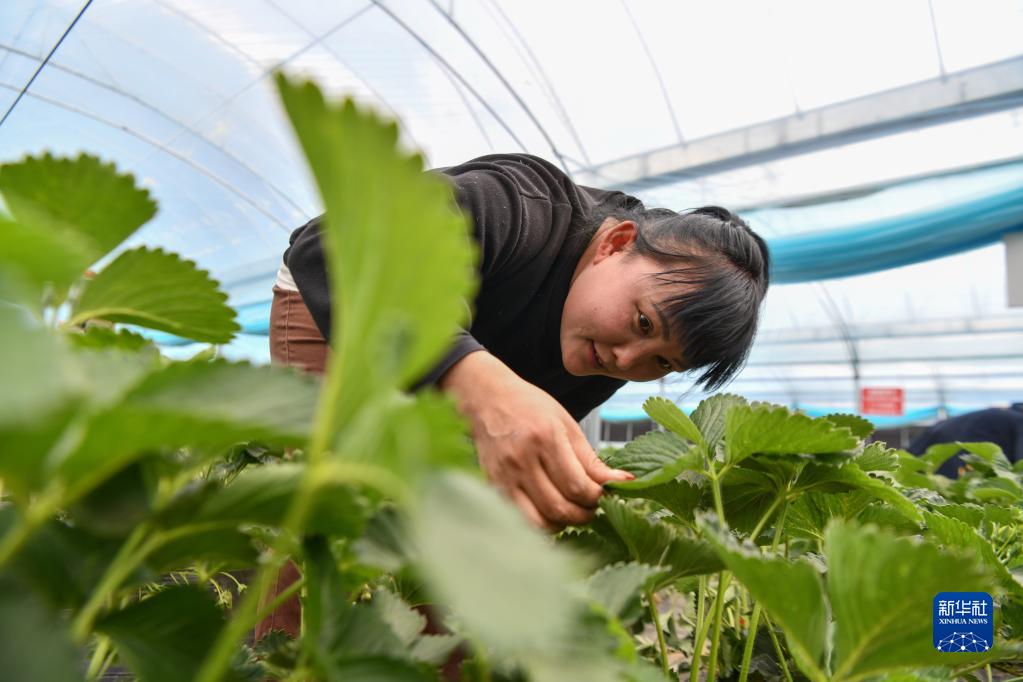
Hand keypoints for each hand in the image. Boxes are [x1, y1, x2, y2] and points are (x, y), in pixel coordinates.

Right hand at [440, 351, 633, 531]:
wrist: (487, 399)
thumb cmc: (530, 408)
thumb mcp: (567, 425)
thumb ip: (592, 459)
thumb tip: (624, 483)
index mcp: (545, 438)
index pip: (577, 486)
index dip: (597, 498)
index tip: (605, 496)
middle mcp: (522, 459)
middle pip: (560, 508)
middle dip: (584, 515)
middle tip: (592, 509)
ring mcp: (503, 476)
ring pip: (539, 522)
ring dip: (562, 524)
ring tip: (572, 511)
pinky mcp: (493, 487)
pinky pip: (521, 520)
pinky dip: (540, 523)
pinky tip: (550, 512)